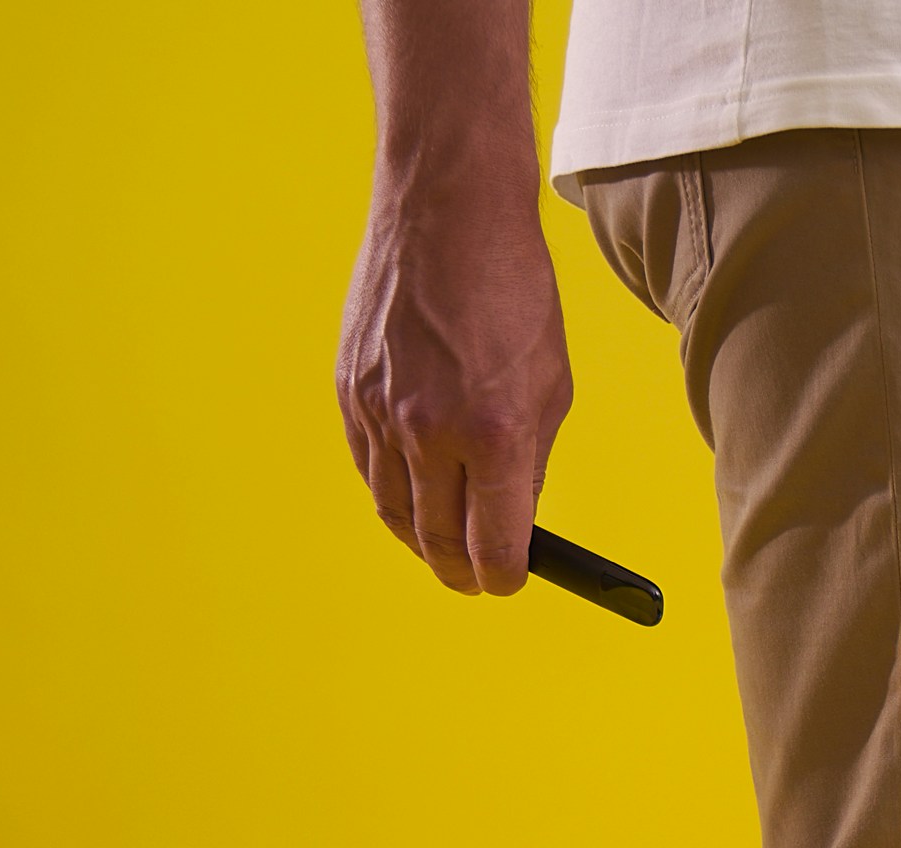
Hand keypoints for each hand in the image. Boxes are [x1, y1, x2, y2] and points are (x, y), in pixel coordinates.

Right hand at [335, 0, 568, 596]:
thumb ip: (531, 461)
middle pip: (437, 540)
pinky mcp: (349, 389)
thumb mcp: (551, 386)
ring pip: (394, 510)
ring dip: (419, 540)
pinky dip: (390, 493)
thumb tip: (514, 517)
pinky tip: (411, 498)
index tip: (511, 580)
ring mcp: (381, 412)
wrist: (447, 215)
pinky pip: (367, 467)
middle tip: (474, 579)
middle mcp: (430, 431)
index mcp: (494, 435)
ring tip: (441, 549)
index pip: (494, 546)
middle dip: (461, 570)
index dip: (505, 576)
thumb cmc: (513, 292)